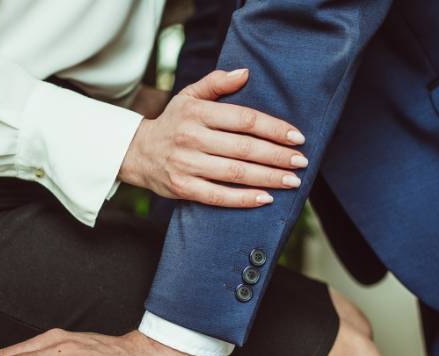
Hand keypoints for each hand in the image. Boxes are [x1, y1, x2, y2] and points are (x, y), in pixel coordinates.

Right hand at [119, 69, 308, 207]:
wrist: (137, 152)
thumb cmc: (173, 122)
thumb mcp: (189, 96)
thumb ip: (216, 83)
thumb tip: (245, 72)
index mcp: (198, 113)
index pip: (244, 119)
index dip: (274, 128)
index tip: (298, 137)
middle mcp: (192, 138)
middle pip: (244, 148)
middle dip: (277, 156)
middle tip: (302, 161)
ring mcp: (187, 165)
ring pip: (235, 173)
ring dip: (268, 178)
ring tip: (292, 181)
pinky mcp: (183, 188)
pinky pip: (218, 196)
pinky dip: (244, 199)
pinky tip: (267, 198)